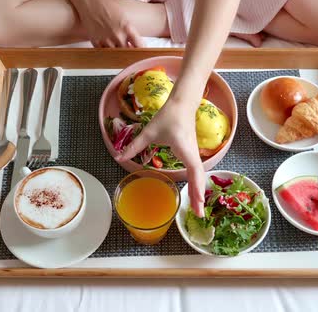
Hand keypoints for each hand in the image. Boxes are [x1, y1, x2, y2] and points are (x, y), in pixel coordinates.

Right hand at [75, 0, 143, 47]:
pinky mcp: (95, 41)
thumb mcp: (124, 17)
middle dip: (128, 51)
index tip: (140, 52)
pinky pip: (103, 51)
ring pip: (115, 54)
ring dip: (116, 51)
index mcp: (127, 28)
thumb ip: (129, 31)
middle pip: (127, 51)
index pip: (139, 45)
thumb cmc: (107, 5)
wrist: (90, 1)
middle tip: (127, 49)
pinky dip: (105, 50)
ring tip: (115, 46)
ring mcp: (106, 39)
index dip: (140, 50)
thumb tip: (133, 43)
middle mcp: (117, 35)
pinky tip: (105, 44)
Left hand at [115, 97, 205, 216]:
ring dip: (198, 191)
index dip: (195, 188)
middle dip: (199, 196)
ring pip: (199, 175)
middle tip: (198, 214)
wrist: (183, 103)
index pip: (194, 171)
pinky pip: (197, 171)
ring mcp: (194, 153)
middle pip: (199, 178)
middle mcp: (192, 153)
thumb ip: (134, 146)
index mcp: (184, 149)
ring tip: (197, 208)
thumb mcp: (149, 132)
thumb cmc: (168, 116)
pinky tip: (194, 192)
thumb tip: (118, 156)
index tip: (196, 203)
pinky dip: (196, 183)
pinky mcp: (193, 153)